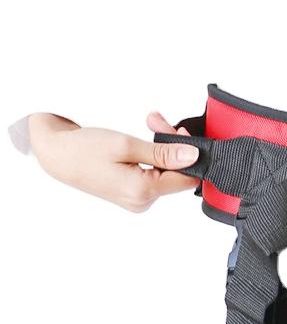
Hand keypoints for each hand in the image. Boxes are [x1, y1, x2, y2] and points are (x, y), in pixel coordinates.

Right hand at [9, 112, 199, 211]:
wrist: (57, 155)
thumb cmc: (83, 149)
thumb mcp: (126, 145)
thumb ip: (163, 153)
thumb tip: (193, 156)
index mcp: (142, 192)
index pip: (187, 178)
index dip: (190, 154)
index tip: (180, 133)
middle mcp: (142, 202)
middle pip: (177, 174)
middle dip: (173, 145)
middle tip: (159, 122)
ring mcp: (139, 200)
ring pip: (167, 172)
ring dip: (162, 147)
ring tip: (150, 123)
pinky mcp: (134, 194)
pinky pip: (155, 175)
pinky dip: (154, 156)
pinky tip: (144, 141)